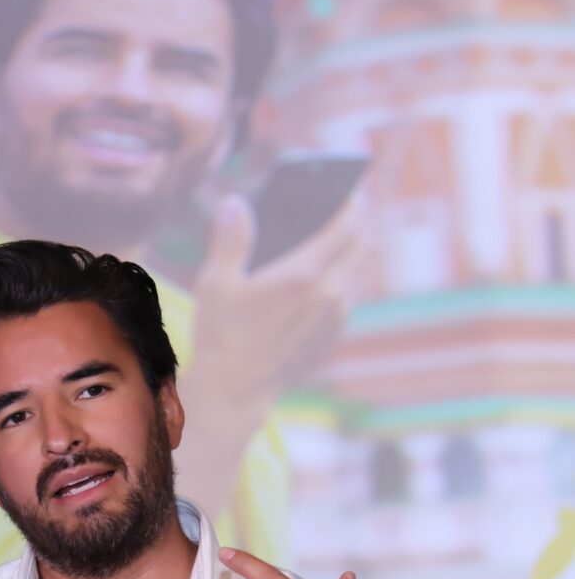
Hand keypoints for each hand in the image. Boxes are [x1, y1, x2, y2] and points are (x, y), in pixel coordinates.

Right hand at [190, 189, 367, 405]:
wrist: (235, 390)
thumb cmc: (222, 335)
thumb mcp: (217, 282)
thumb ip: (231, 238)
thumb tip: (235, 203)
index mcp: (305, 274)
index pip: (347, 225)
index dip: (352, 201)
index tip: (350, 188)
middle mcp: (329, 295)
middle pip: (361, 245)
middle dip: (357, 223)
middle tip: (344, 209)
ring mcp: (335, 319)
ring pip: (356, 273)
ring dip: (350, 253)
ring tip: (331, 241)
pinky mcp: (332, 338)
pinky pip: (346, 299)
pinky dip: (340, 282)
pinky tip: (319, 280)